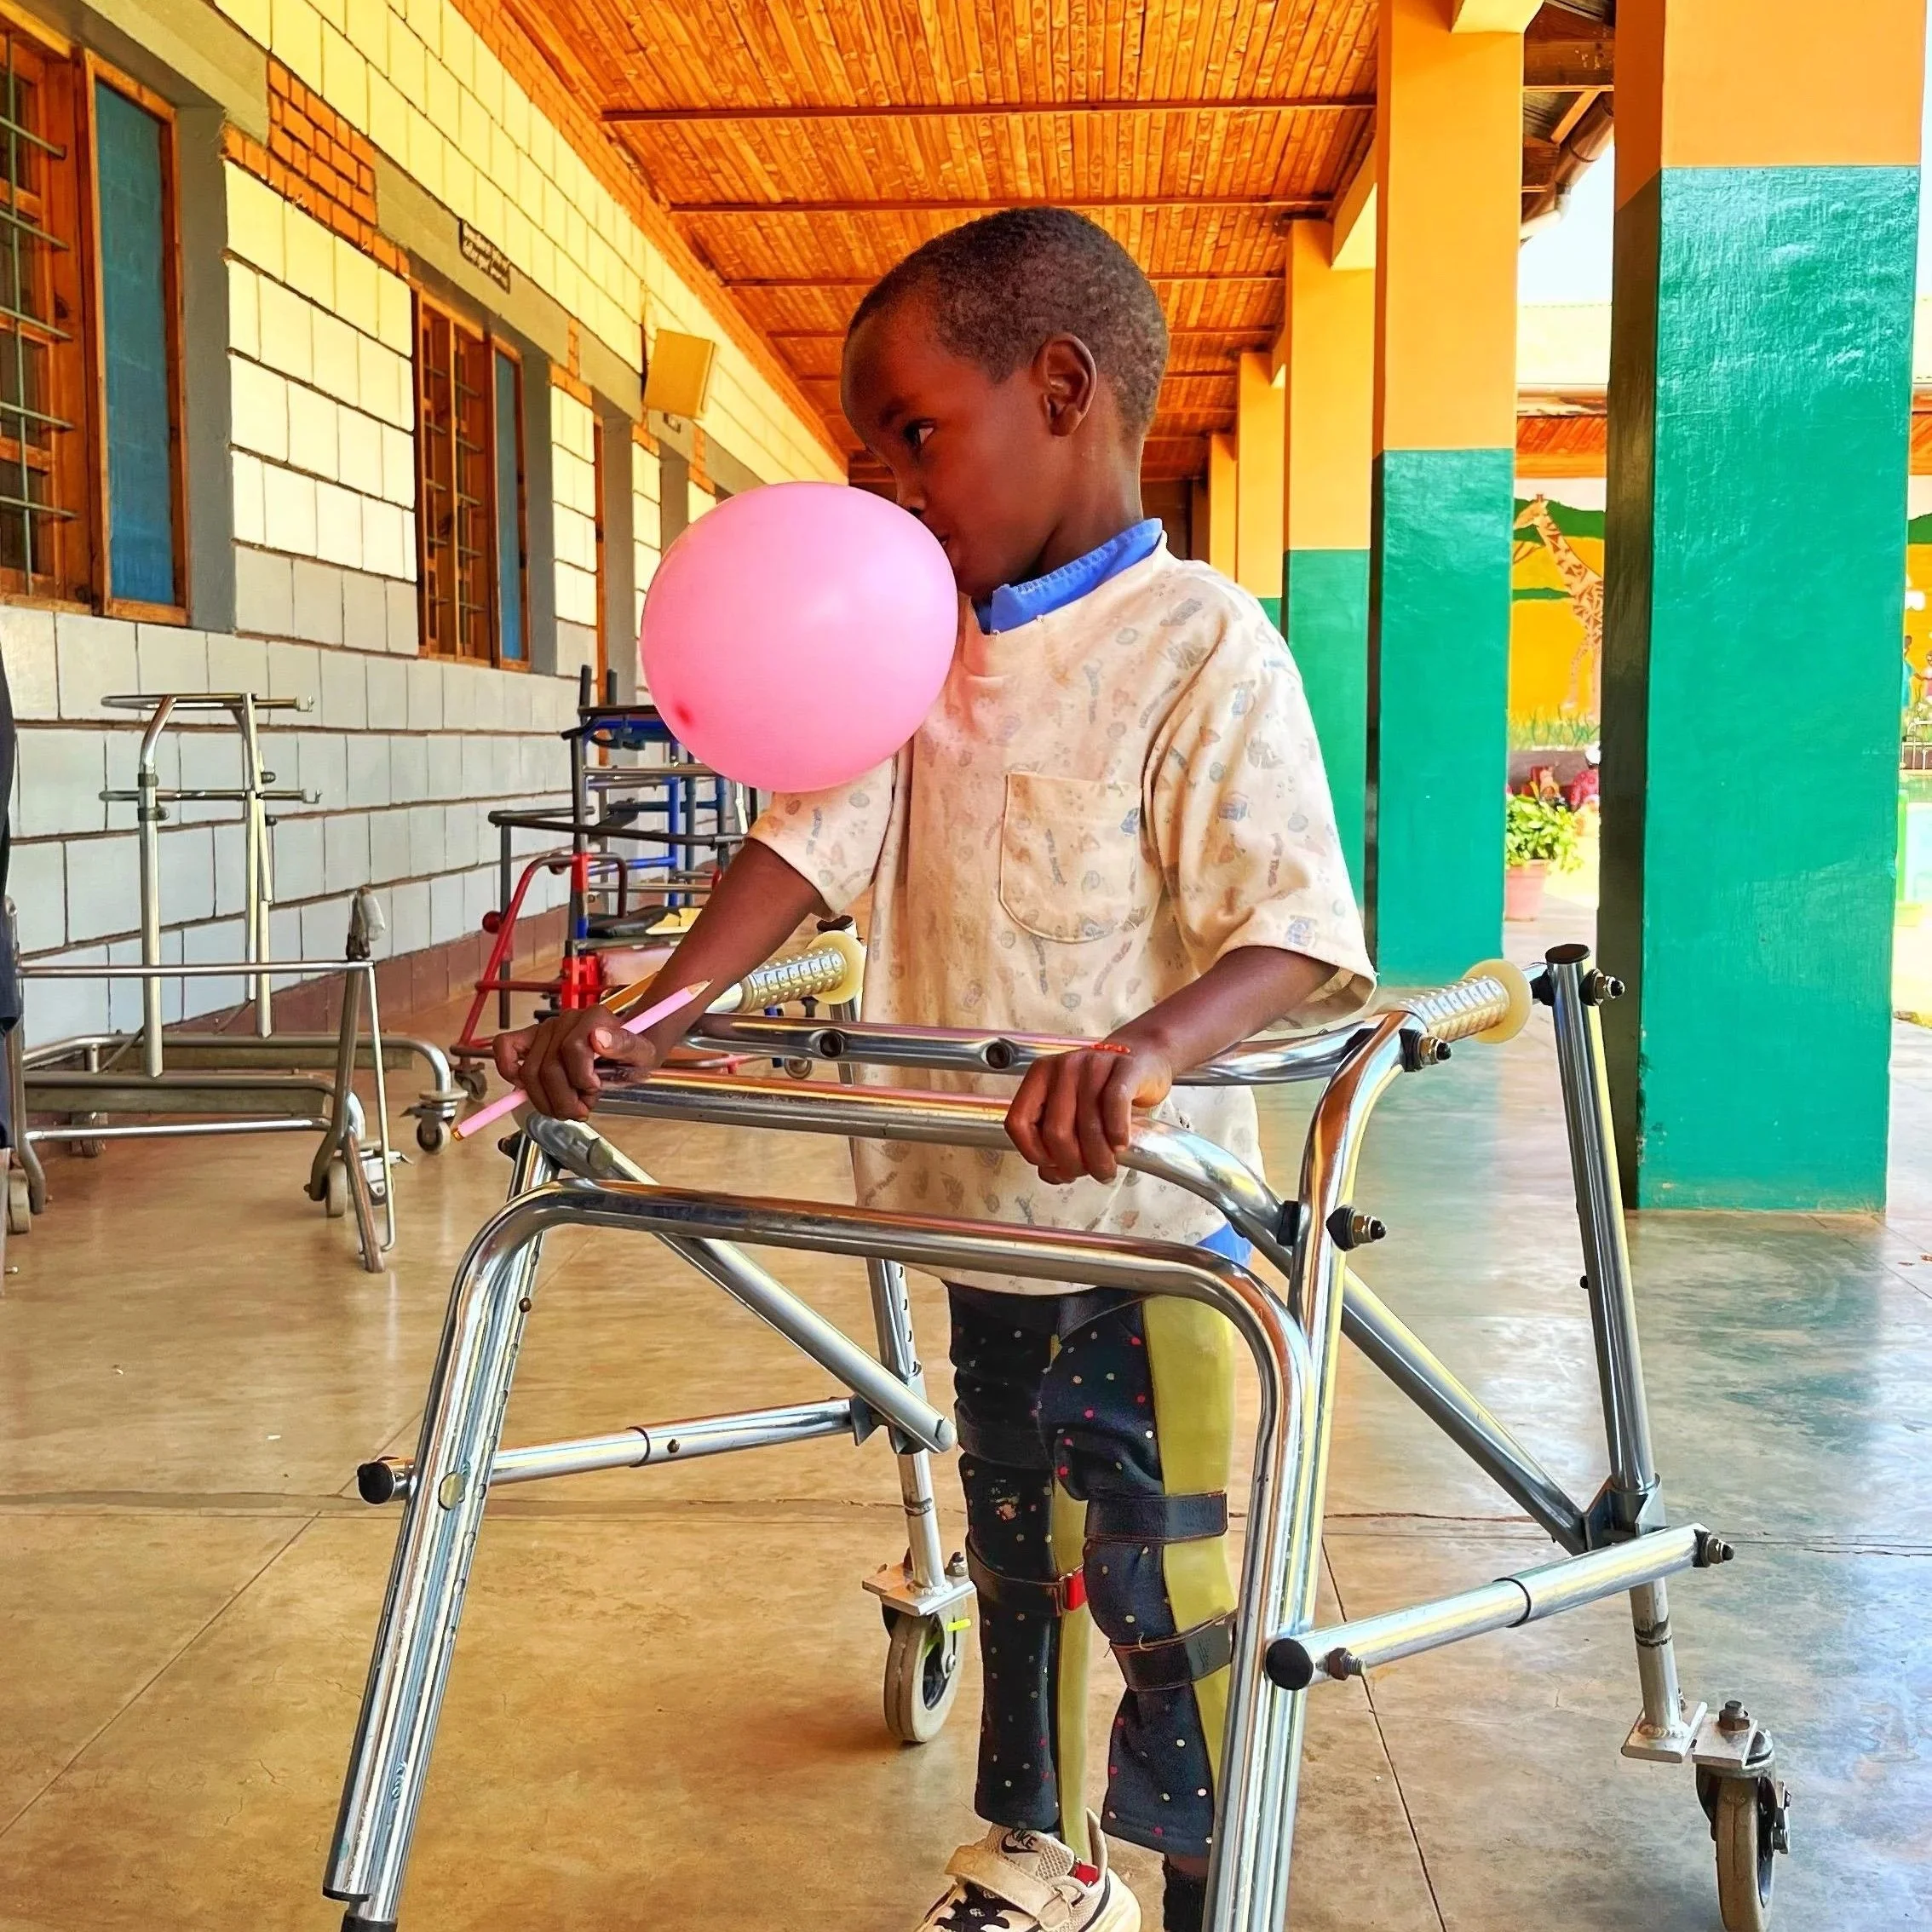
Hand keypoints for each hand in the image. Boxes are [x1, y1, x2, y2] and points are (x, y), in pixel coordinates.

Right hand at [490, 1006, 662, 1120]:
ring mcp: (546, 1028)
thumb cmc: (632, 1056)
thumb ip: (625, 1046)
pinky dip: (507, 1069)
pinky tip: (523, 1087)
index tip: (594, 1091)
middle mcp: (567, 1019)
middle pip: (548, 1068)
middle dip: (564, 1099)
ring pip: (529, 1072)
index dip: (581, 1079)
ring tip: (567, 1106)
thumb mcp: (642, 1055)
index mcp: (595, 1017)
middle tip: (581, 1110)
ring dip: (545, 1100)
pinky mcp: (531, 1037)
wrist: (627, 1050)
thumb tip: (598, 1038)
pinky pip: (505, 1046)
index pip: (573, 1050)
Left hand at [1004, 1038, 1173, 1184]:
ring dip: (1099, 1158)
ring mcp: (1093, 1065)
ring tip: (1106, 1169)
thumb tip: (1052, 1174)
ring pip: (1088, 1125)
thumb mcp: (1071, 1110)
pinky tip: (1120, 1145)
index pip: (1018, 1122)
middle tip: (1088, 1171)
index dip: (1034, 1153)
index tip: (1054, 1165)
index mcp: (1039, 1076)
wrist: (1143, 1057)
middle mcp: (1062, 1068)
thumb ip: (1053, 1139)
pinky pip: (1114, 1105)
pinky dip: (1117, 1133)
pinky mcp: (1124, 1068)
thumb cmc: (1102, 1091)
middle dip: (1073, 1163)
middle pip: (1056, 1131)